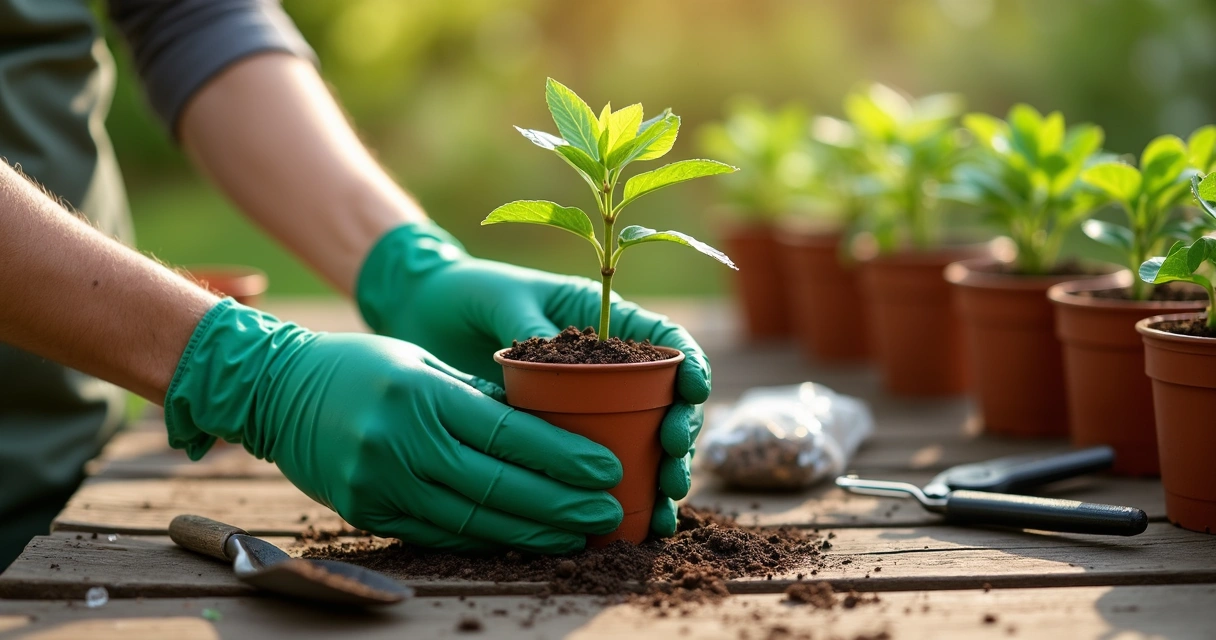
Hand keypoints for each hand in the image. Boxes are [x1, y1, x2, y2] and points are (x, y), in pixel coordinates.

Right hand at [164, 300, 623, 552]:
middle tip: (608, 513)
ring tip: (578, 535)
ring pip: (472, 519)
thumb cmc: (363, 366)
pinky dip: (487, 538)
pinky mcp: (366, 511)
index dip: (562, 457)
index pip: (506, 433)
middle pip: (497, 485)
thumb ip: (479, 398)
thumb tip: (547, 429)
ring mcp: (380, 482)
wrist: (277, 390)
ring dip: (533, 532)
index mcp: (421, 394)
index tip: (606, 470)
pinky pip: (439, 533)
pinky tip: (525, 539)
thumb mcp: (423, 363)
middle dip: (560, 505)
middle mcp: (400, 442)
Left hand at [357, 223, 710, 536]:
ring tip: (663, 504)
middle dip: (681, 434)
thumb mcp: (503, 301)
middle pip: (669, 399)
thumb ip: (532, 328)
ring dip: (664, 473)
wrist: (426, 314)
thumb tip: (557, 358)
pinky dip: (630, 494)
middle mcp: (609, 364)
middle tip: (672, 463)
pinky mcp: (566, 436)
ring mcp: (591, 403)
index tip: (694, 393)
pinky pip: (605, 463)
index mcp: (604, 318)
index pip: (667, 339)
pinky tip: (641, 523)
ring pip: (648, 440)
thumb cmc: (470, 293)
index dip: (691, 365)